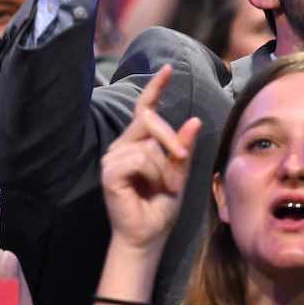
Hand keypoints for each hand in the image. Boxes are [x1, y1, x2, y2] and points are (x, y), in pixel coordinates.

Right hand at [101, 65, 201, 253]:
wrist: (147, 236)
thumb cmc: (160, 207)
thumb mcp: (179, 174)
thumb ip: (183, 149)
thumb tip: (194, 120)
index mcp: (138, 142)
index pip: (145, 108)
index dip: (156, 87)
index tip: (168, 67)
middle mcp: (123, 145)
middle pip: (150, 121)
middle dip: (172, 142)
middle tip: (179, 167)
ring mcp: (113, 157)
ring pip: (149, 145)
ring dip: (163, 169)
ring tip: (160, 188)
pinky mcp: (110, 171)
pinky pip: (140, 160)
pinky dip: (152, 175)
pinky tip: (146, 189)